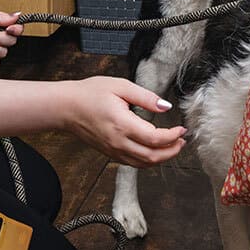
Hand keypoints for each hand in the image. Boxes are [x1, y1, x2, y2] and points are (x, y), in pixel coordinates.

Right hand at [54, 75, 186, 166]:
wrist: (66, 107)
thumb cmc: (90, 93)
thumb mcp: (120, 86)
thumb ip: (146, 97)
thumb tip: (166, 107)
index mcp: (122, 124)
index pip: (155, 139)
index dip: (173, 136)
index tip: (182, 128)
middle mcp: (118, 142)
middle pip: (152, 157)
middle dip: (172, 151)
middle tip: (183, 140)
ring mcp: (113, 150)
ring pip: (143, 163)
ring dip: (162, 158)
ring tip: (174, 146)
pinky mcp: (110, 153)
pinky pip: (133, 163)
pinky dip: (148, 160)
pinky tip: (155, 151)